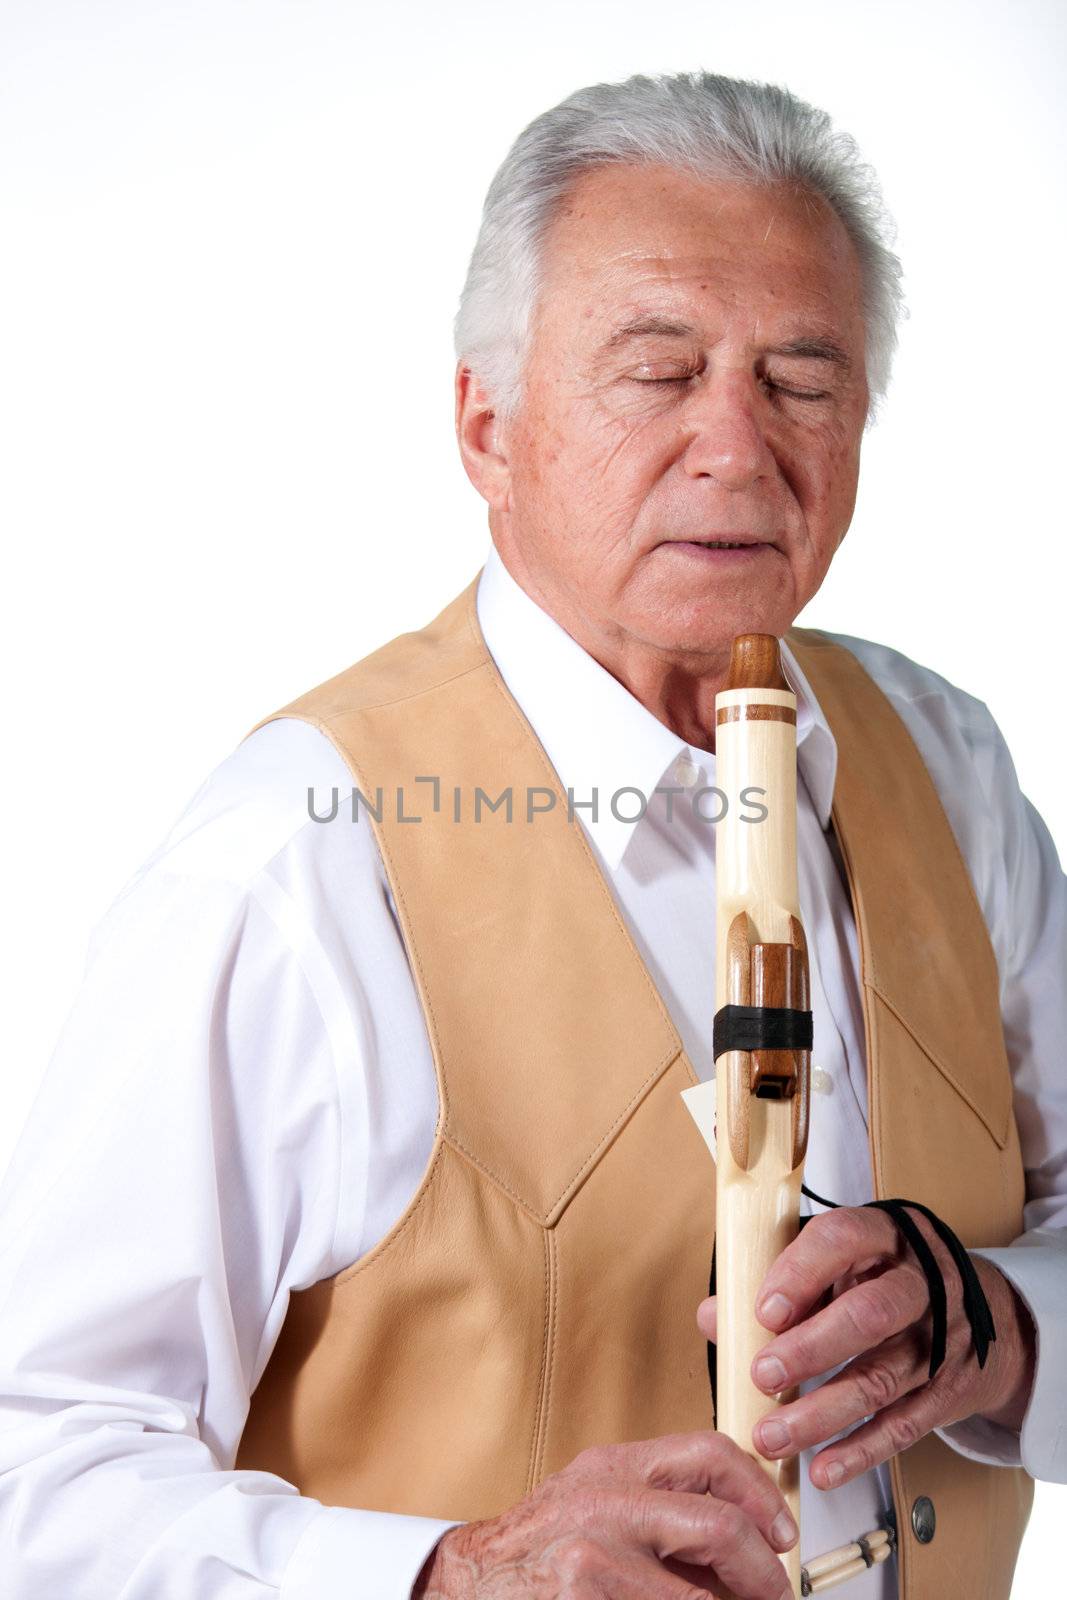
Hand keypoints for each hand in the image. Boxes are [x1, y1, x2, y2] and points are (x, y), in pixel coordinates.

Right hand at [410, 1431, 798, 1599]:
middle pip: (720, 1526)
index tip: (781, 1534)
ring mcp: (596, 1559)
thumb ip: (661, 1503)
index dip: (761, 1496)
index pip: (711, 1455)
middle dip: (765, 1573)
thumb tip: (747, 1532)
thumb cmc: (540, 1547)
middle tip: (776, 1593)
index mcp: (615, 1466)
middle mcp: (607, 1503)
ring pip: (702, 1596)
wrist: (469, 1583)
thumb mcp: (598, 1499)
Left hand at [696, 1206, 1035, 1491]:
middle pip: (869, 1314)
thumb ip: (778, 1282)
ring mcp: (940, 1339)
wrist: (985, 1310)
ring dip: (822, 1413)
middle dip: (810, 1349)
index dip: (799, 1274)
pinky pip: (905, 1426)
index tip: (763, 1312)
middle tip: (762, 1375)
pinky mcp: (949, 1390)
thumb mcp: (840, 1261)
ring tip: (772, 1436)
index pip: (841, 1240)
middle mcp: (919, 1283)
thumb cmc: (886, 1278)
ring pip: (882, 1378)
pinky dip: (861, 1451)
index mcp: (882, 1236)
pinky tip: (822, 1467)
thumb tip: (713, 1317)